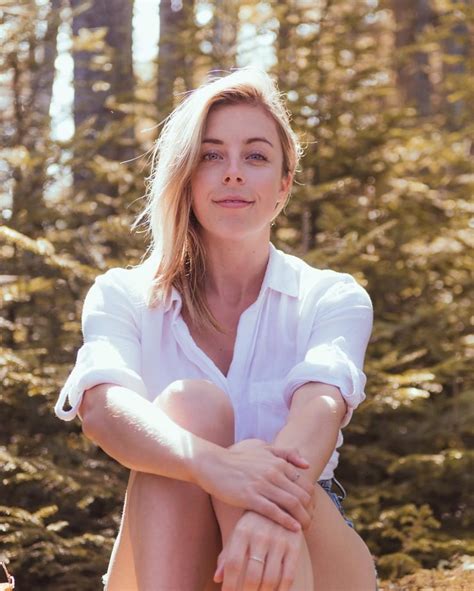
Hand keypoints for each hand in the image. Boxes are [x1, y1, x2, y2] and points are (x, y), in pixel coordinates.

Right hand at [195, 438, 314, 531]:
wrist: (213, 464)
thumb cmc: (239, 459)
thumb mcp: (263, 449)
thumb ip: (286, 454)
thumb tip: (307, 465)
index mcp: (278, 462)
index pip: (305, 483)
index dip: (312, 499)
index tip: (311, 510)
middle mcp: (273, 472)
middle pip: (302, 495)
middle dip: (310, 511)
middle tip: (310, 522)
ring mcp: (262, 484)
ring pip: (291, 504)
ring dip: (302, 518)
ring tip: (305, 528)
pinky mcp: (249, 496)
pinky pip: (273, 511)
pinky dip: (286, 521)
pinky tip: (293, 528)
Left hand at [214, 510, 304, 590]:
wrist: (280, 501)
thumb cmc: (254, 522)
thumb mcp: (239, 533)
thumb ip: (227, 555)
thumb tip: (217, 578)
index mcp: (242, 531)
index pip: (233, 564)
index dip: (229, 585)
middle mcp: (260, 535)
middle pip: (252, 575)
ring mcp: (279, 540)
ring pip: (270, 579)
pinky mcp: (294, 545)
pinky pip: (288, 575)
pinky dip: (281, 590)